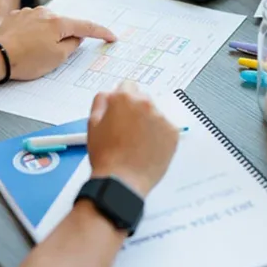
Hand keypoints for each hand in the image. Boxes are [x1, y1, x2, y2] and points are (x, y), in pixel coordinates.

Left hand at [0, 7, 116, 80]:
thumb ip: (72, 45)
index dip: (101, 32)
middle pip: (65, 25)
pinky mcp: (15, 16)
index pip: (86, 26)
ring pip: (47, 24)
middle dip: (66, 38)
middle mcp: (45, 12)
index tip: (110, 36)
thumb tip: (76, 38)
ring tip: (35, 53)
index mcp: (58, 23)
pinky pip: (32, 24)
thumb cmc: (25, 60)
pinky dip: (33, 33)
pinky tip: (26, 45)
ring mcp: (29, 13)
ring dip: (47, 36)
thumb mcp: (57, 58)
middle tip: (56, 55)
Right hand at [87, 82, 179, 196]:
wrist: (122, 180)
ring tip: (136, 144)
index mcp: (124, 98)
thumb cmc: (106, 156)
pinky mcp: (173, 133)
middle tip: (127, 131)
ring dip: (148, 123)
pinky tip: (147, 149)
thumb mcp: (92, 124)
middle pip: (143, 99)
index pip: (127, 85)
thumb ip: (101, 102)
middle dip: (136, 110)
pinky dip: (159, 136)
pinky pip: (166, 129)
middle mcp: (146, 104)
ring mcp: (162, 118)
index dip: (122, 99)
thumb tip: (109, 94)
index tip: (123, 109)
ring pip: (155, 114)